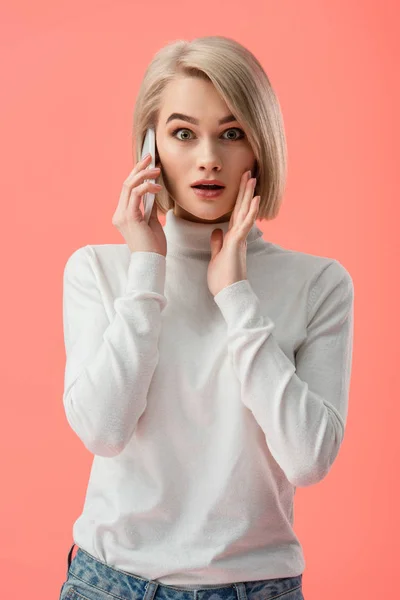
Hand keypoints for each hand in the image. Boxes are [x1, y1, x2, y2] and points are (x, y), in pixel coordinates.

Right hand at [112, 153, 166, 255]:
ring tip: (156, 170)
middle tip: (151, 157)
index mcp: (123, 215)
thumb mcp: (151, 222)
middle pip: (126, 184)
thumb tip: (153, 193)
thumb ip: (149, 207)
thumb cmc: (153, 246)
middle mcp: (119, 214)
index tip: (148, 163)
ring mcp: (122, 215)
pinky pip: (136, 195)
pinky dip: (147, 188)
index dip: (136, 174)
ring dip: (144, 175)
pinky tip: (157, 187)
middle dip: (139, 168)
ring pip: (129, 186)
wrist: (151, 262)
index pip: (127, 189)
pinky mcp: (129, 217)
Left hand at [207, 170, 259, 296]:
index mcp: (233, 237)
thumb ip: (218, 243)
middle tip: (248, 172)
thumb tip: (216, 230)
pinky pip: (245, 224)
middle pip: (241, 208)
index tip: (240, 184)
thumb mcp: (217, 256)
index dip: (238, 198)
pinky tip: (254, 199)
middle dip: (244, 190)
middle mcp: (239, 235)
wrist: (229, 293)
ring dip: (248, 194)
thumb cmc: (223, 279)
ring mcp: (240, 238)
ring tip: (252, 178)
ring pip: (245, 212)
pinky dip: (250, 211)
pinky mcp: (238, 243)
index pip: (235, 213)